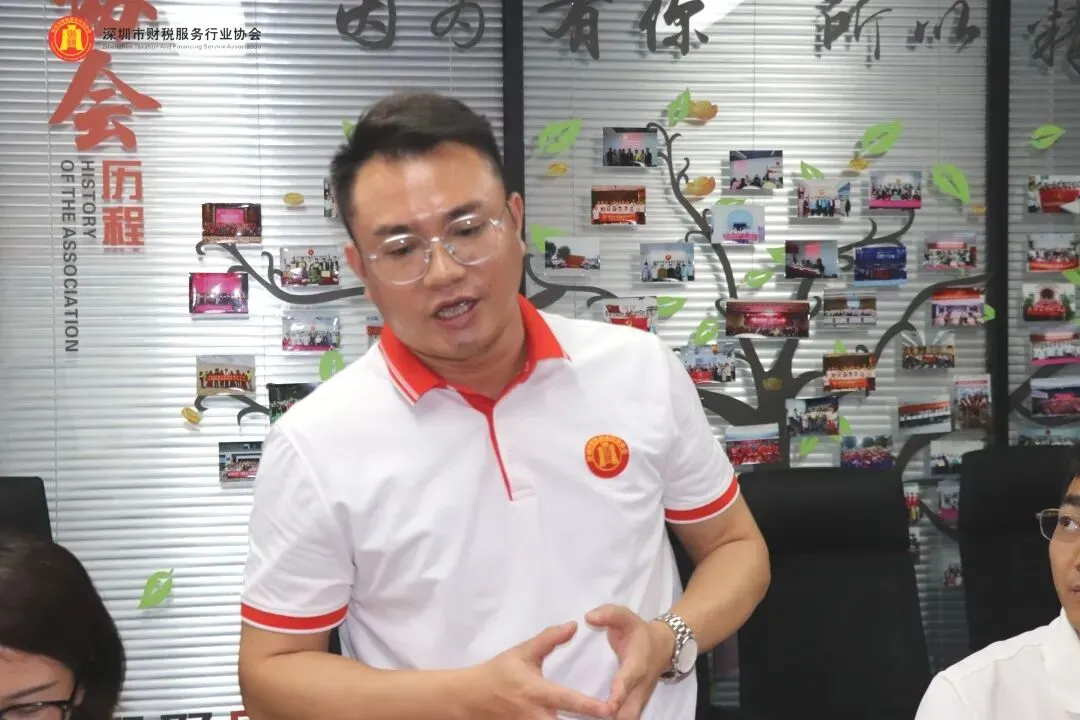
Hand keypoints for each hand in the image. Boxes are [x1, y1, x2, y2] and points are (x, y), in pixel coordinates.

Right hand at [470, 622, 614, 719]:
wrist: (470, 698)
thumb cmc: (499, 672)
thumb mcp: (523, 652)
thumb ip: (549, 639)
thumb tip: (574, 625)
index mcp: (537, 692)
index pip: (569, 701)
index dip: (590, 706)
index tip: (609, 709)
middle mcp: (536, 716)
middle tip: (613, 718)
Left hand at [585, 605, 675, 719]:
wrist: (663, 646)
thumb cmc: (638, 632)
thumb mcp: (625, 616)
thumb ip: (608, 614)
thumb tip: (588, 617)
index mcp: (636, 663)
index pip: (628, 680)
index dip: (619, 693)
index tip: (610, 706)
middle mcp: (640, 685)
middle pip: (631, 710)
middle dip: (616, 716)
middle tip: (597, 717)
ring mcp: (640, 698)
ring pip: (631, 717)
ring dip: (616, 719)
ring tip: (594, 719)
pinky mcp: (638, 705)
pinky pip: (629, 717)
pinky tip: (599, 719)